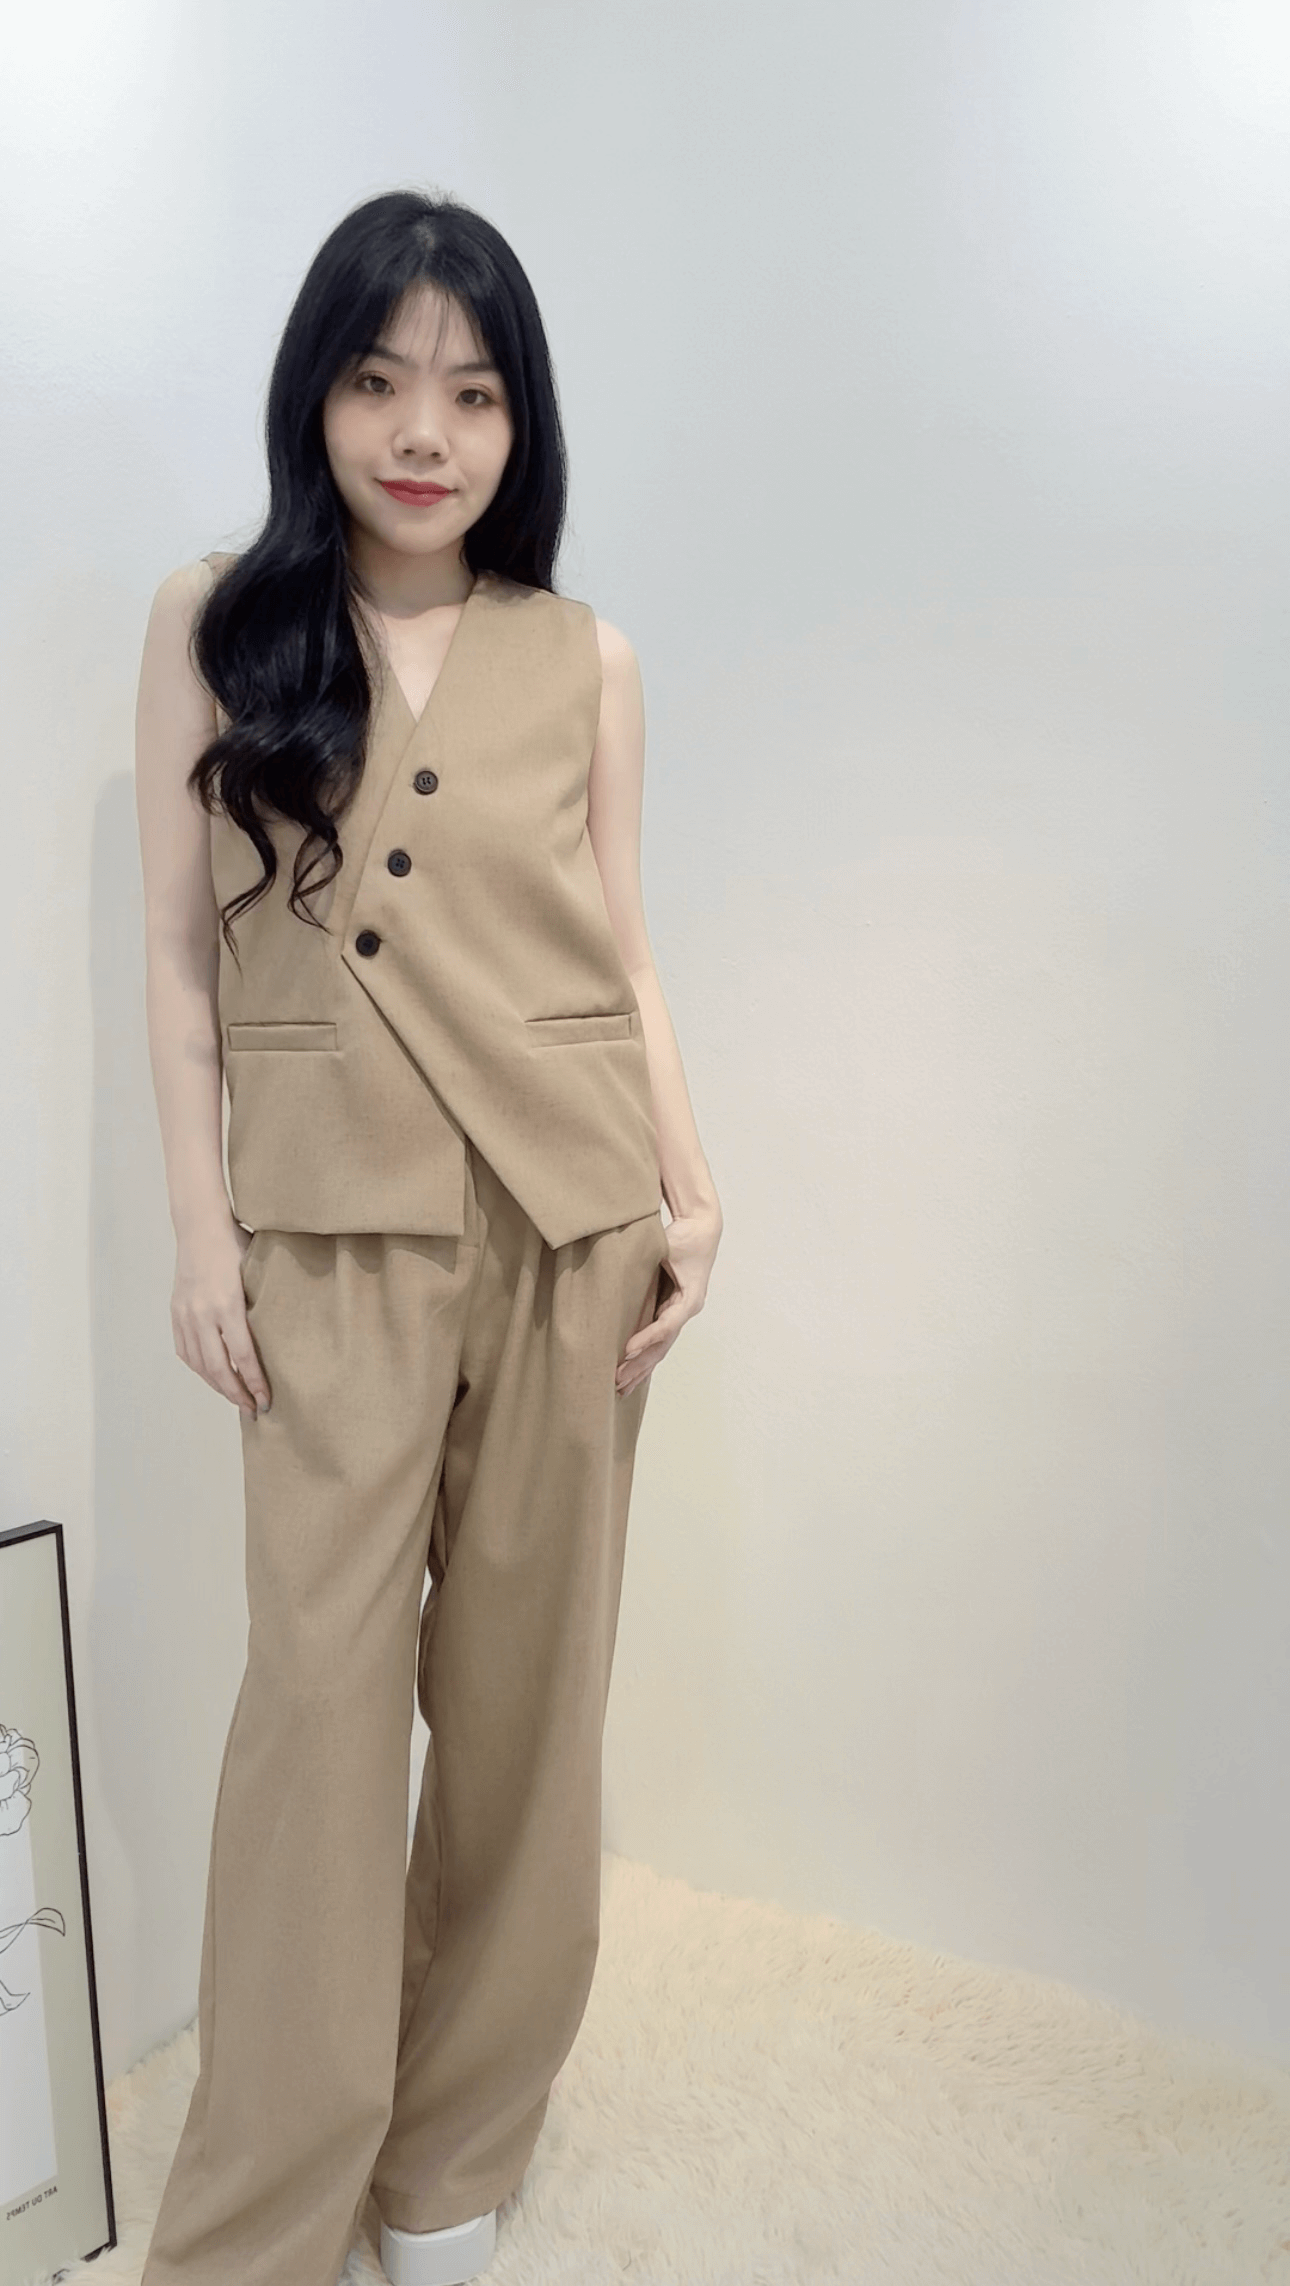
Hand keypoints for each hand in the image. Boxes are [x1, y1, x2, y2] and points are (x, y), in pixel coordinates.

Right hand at [172, 1218, 271, 1418]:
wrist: (200, 1227)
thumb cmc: (236, 1244)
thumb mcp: (258, 1272)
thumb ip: (267, 1302)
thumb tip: (291, 1332)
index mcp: (227, 1304)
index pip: (243, 1355)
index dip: (255, 1382)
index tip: (266, 1400)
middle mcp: (203, 1313)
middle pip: (219, 1368)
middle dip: (236, 1394)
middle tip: (253, 1410)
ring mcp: (186, 1315)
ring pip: (200, 1364)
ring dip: (218, 1386)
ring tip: (235, 1399)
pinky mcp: (176, 1313)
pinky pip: (186, 1351)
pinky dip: (200, 1369)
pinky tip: (213, 1377)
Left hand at [616, 1203, 720, 1397]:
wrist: (701, 1228)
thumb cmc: (684, 1236)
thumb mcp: (666, 1248)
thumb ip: (645, 1264)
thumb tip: (615, 1278)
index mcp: (690, 1298)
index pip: (666, 1326)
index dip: (646, 1339)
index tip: (626, 1351)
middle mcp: (687, 1310)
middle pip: (662, 1345)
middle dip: (639, 1365)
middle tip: (617, 1381)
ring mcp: (681, 1312)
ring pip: (660, 1348)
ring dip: (641, 1368)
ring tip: (621, 1388)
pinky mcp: (673, 1310)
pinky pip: (658, 1339)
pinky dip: (645, 1355)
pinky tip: (633, 1371)